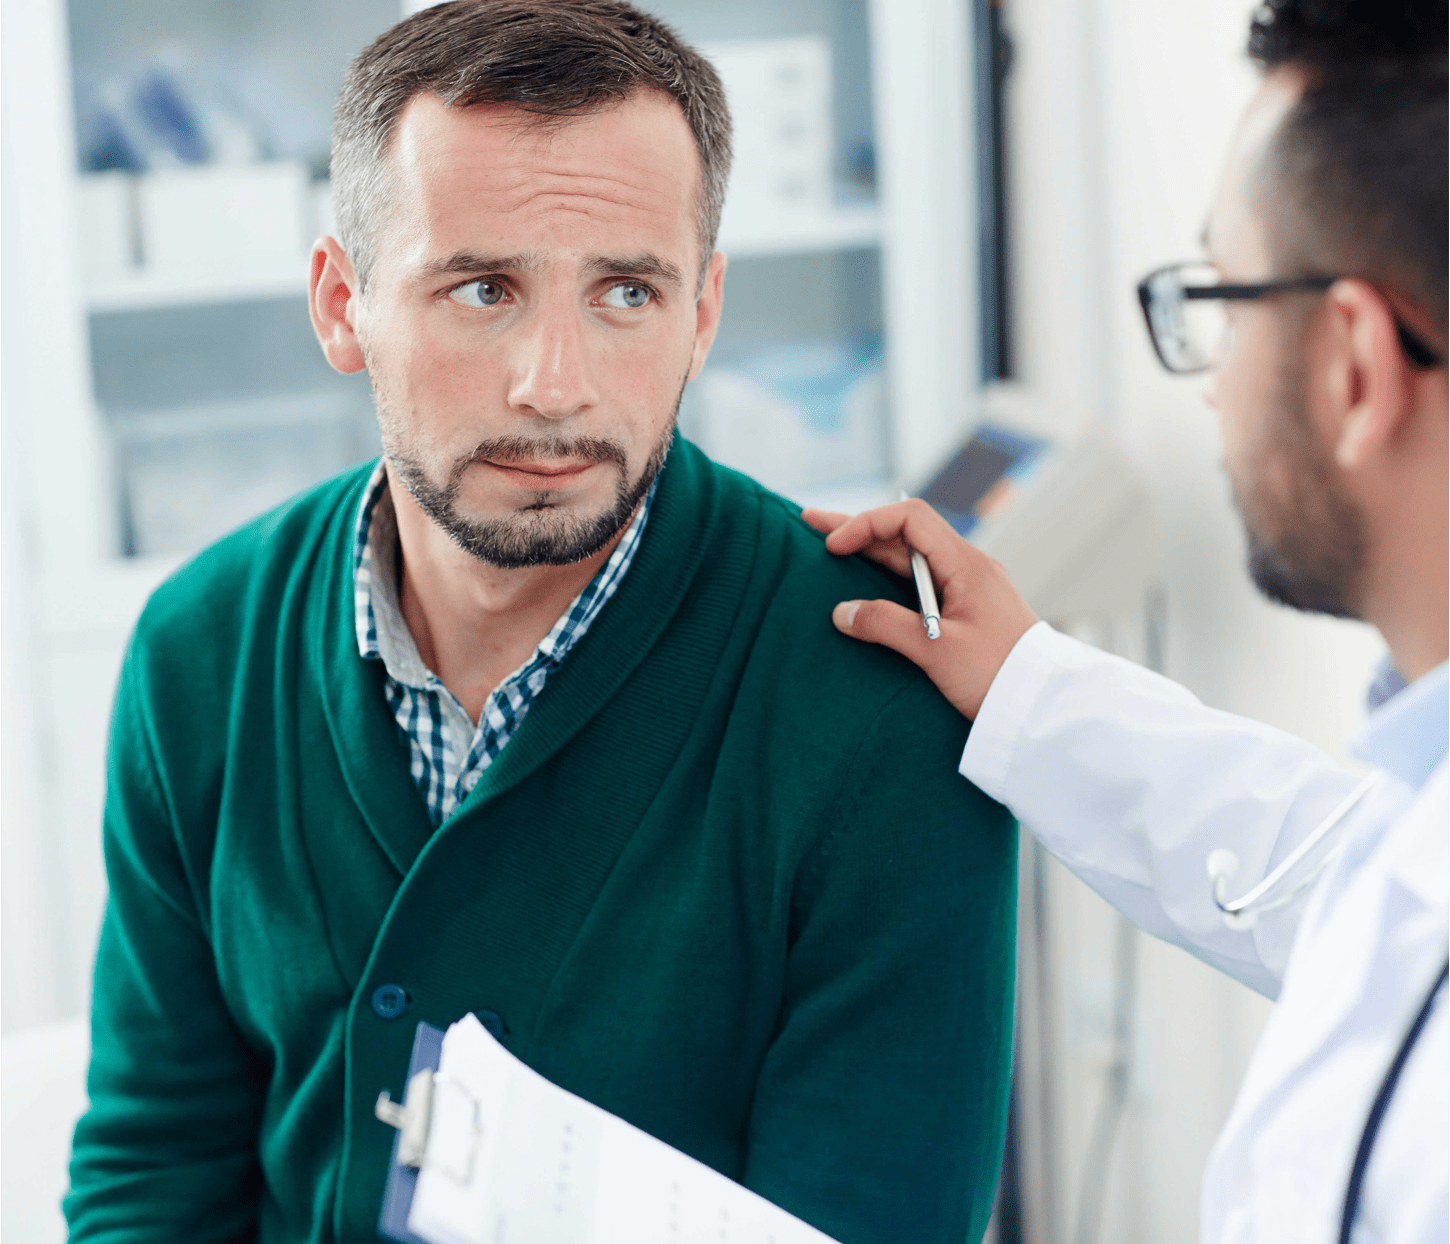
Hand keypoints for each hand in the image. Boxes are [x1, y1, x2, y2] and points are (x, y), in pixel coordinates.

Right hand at [800, 500, 1038, 718]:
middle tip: (810, 525)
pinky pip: (921, 585)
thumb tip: (842, 612)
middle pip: (906, 535)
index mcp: (967, 565)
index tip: (833, 547)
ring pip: (911, 560)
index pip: (911, 519)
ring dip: (870, 553)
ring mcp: (968, 590)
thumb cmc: (998, 678)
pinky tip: (865, 587)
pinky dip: (888, 580)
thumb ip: (886, 626)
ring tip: (830, 550)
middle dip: (858, 529)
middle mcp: (968, 568)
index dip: (867, 524)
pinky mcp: (967, 613)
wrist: (1042, 711)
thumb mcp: (936, 651)